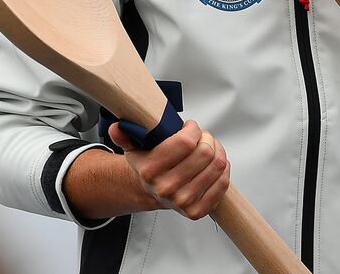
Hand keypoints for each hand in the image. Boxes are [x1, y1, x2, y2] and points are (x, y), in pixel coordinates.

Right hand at [108, 119, 228, 219]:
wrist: (154, 191)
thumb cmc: (151, 165)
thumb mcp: (136, 147)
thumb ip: (126, 134)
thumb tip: (117, 128)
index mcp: (150, 170)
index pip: (185, 142)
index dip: (193, 129)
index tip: (189, 127)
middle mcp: (165, 188)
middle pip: (205, 152)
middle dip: (206, 138)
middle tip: (200, 138)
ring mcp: (182, 201)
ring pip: (217, 164)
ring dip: (217, 151)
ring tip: (207, 149)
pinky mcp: (197, 211)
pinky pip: (222, 183)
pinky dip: (223, 170)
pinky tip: (213, 165)